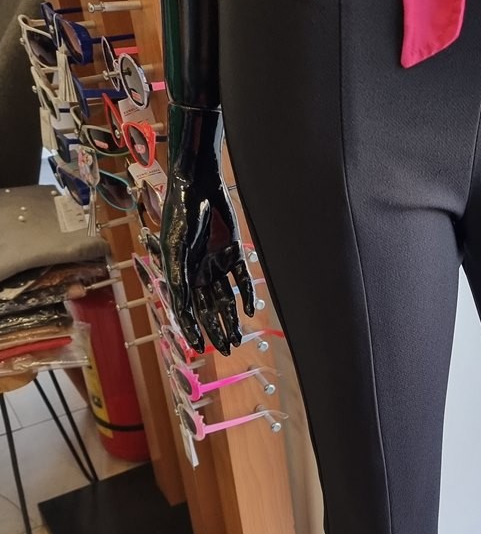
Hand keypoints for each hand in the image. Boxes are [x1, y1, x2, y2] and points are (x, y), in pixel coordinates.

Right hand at [160, 104, 255, 354]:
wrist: (198, 184)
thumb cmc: (180, 213)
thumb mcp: (176, 247)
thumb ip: (179, 277)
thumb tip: (182, 307)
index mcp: (179, 273)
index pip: (186, 308)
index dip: (192, 329)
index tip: (200, 348)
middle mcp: (197, 271)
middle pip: (207, 308)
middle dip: (215, 329)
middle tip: (226, 349)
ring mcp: (216, 262)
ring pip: (225, 298)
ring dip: (230, 318)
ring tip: (237, 338)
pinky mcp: (233, 251)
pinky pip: (241, 278)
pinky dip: (246, 294)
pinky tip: (251, 311)